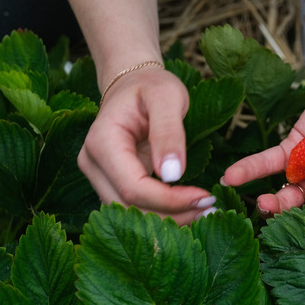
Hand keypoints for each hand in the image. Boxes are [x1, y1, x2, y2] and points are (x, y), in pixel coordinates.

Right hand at [78, 67, 215, 224]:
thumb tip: (173, 174)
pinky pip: (135, 207)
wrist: (133, 84)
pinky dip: (163, 213)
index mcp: (102, 142)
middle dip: (172, 215)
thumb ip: (169, 133)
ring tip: (205, 212)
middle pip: (130, 207)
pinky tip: (190, 209)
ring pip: (131, 213)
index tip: (205, 197)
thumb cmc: (151, 87)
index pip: (134, 187)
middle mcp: (93, 164)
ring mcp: (99, 176)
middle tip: (212, 209)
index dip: (170, 200)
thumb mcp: (167, 98)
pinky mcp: (111, 183)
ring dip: (169, 219)